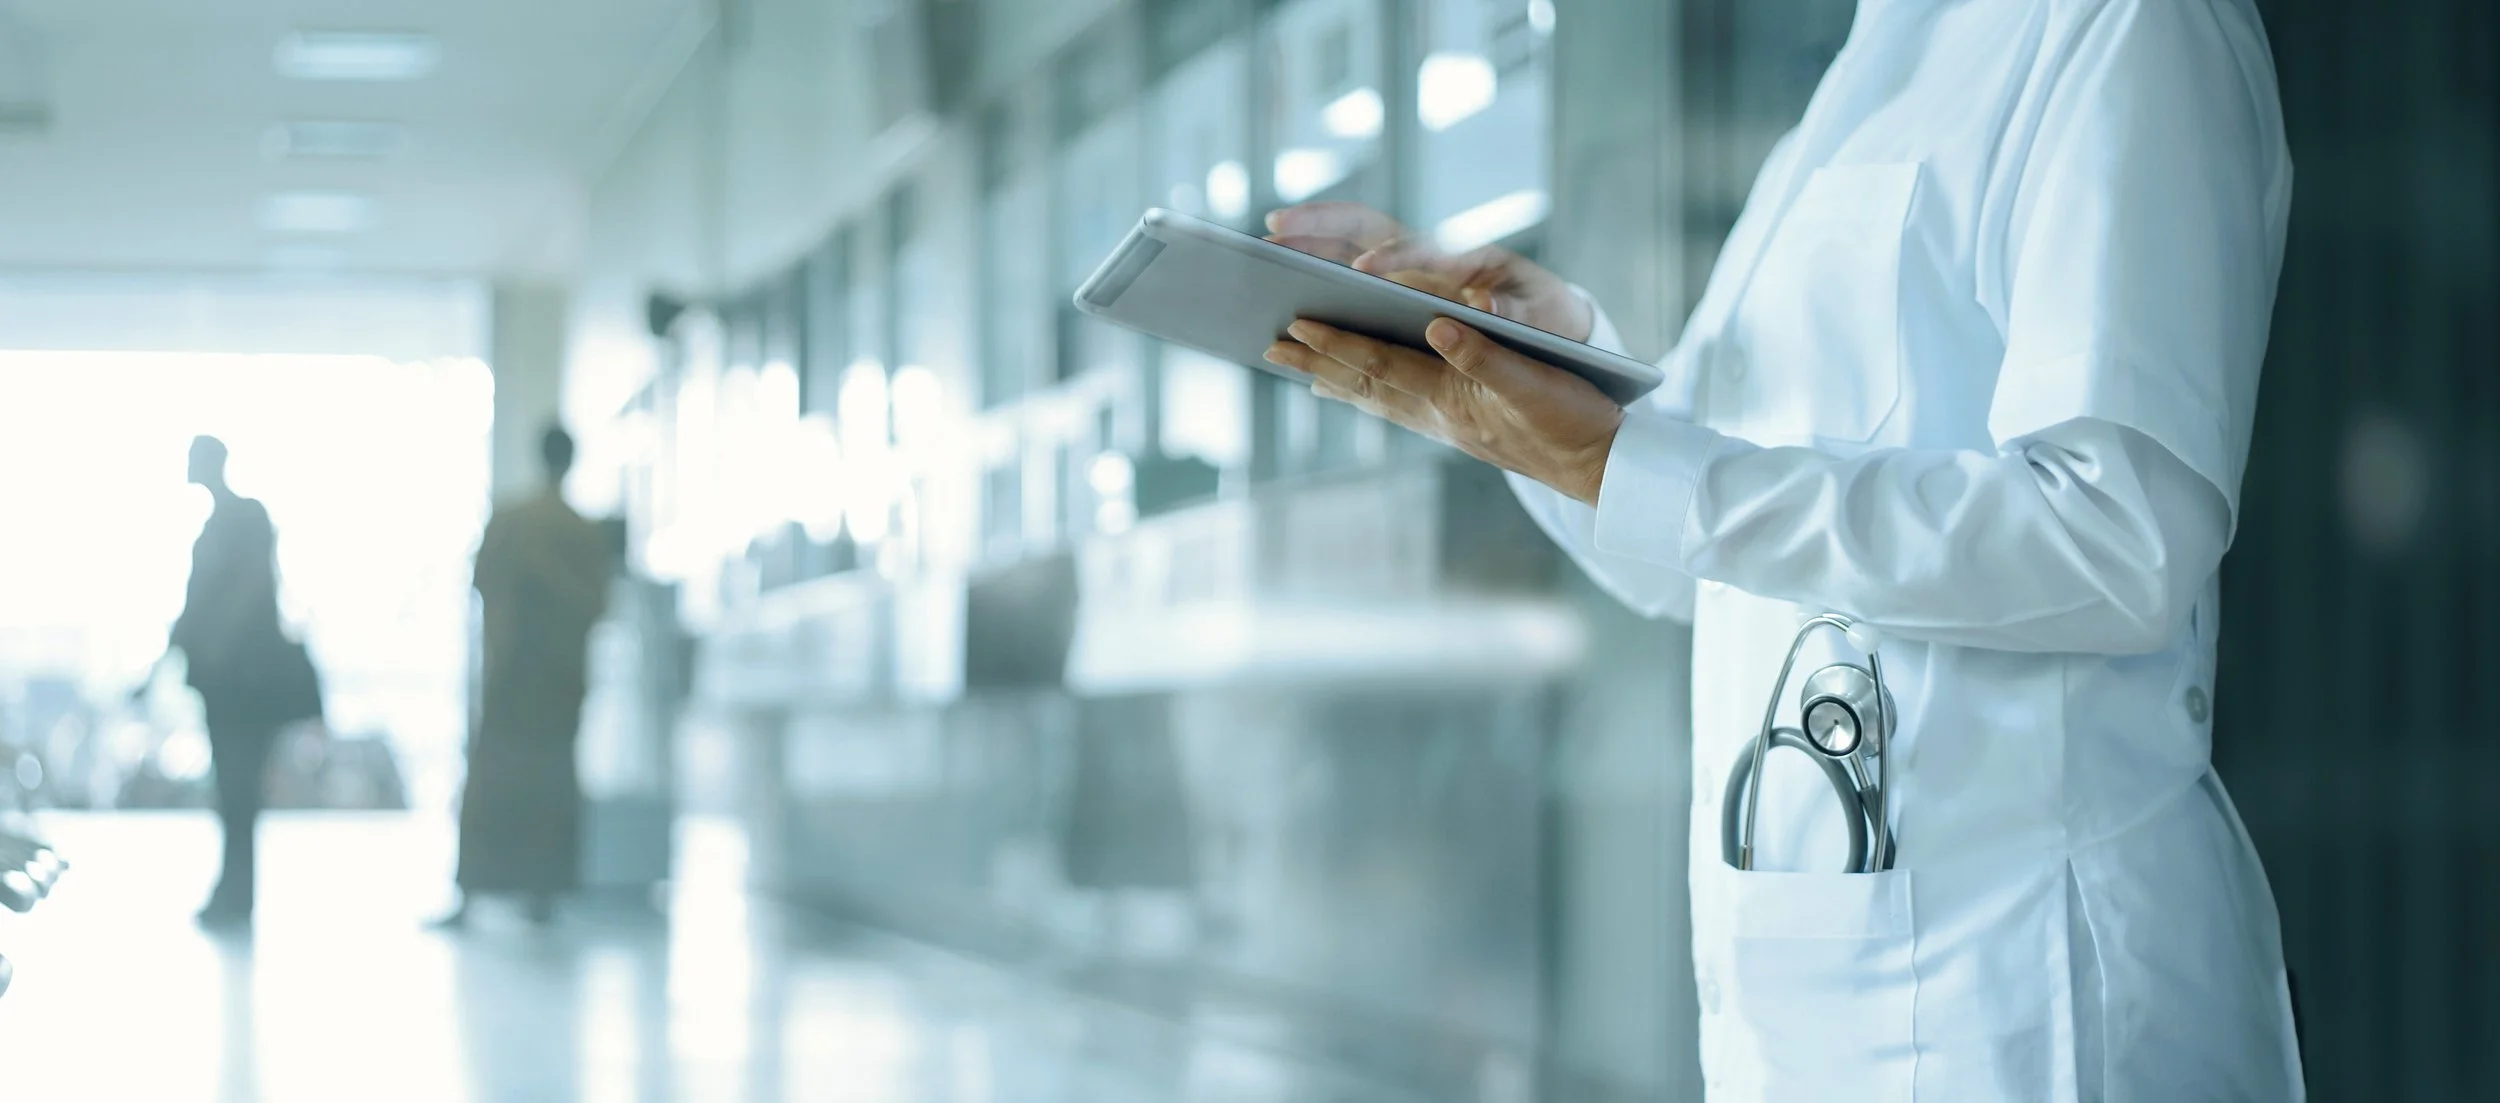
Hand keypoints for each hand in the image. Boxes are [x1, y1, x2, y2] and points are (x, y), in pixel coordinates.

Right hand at [1265, 202, 1594, 341]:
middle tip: (1273, 231)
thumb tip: (1487, 307)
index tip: (1363, 271)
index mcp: (1462, 257)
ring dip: (1305, 244)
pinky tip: (1284, 306)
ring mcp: (1405, 268)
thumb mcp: (1538, 313)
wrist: (1548, 317)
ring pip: (1344, 246)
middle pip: (1363, 227)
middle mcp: (1427, 254)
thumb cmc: (1544, 314)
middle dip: (1319, 224)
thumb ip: (1513, 311)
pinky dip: (1313, 278)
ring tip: (1262, 256)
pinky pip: (1343, 275)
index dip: (1392, 257)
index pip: (1417, 247)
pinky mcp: (1394, 288)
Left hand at [1266, 318, 1623, 504]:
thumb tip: (1438, 325)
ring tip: (1296, 367)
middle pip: (1364, 384)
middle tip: (1269, 346)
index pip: (1380, 363)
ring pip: (1376, 397)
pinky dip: (1369, 394)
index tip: (1295, 324)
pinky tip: (1355, 390)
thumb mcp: (1534, 383)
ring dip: (1334, 380)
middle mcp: (1439, 413)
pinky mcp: (1461, 428)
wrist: (1600, 467)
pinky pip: (1398, 407)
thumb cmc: (1573, 420)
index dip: (1337, 343)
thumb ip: (1484, 355)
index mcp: (1451, 396)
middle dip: (1315, 364)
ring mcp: (1447, 424)